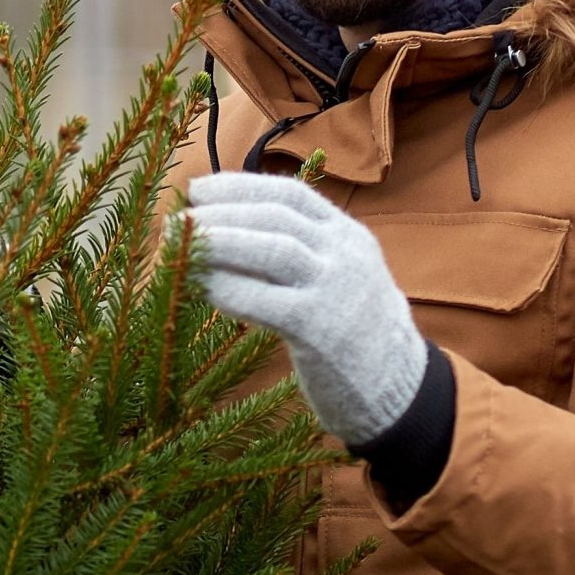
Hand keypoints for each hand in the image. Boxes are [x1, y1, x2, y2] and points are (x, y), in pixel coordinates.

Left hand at [184, 170, 424, 448]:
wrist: (399, 387)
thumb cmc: (353, 332)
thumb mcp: (339, 276)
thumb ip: (300, 252)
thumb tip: (230, 230)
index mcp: (348, 235)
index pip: (291, 193)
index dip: (239, 186)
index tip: (198, 190)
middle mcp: (345, 254)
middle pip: (276, 216)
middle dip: (220, 212)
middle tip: (175, 220)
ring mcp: (336, 290)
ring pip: (272, 249)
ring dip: (218, 241)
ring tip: (178, 244)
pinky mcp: (321, 329)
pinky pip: (266, 301)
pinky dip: (228, 289)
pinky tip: (201, 286)